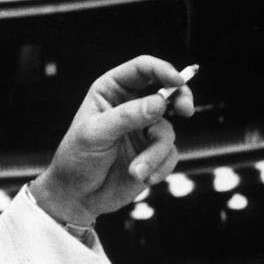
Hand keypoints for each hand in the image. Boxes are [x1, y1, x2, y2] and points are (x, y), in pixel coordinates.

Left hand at [30, 55, 194, 225]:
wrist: (78, 195)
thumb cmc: (77, 157)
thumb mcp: (95, 134)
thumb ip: (127, 117)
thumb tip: (160, 102)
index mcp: (110, 91)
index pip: (141, 69)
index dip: (162, 69)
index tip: (176, 80)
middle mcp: (130, 105)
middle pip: (167, 90)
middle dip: (180, 97)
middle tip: (186, 109)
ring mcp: (143, 128)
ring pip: (168, 131)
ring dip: (155, 153)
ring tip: (136, 171)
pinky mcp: (153, 151)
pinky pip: (170, 154)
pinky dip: (158, 167)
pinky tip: (140, 177)